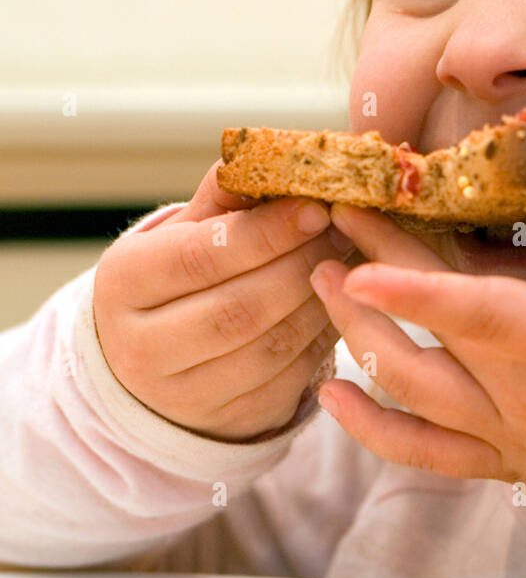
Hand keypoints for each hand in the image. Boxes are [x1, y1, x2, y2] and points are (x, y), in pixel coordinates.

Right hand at [93, 162, 362, 440]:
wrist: (155, 360)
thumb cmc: (182, 275)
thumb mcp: (187, 229)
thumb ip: (230, 194)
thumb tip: (287, 154)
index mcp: (123, 282)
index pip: (202, 256)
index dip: (267, 232)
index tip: (317, 207)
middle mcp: (140, 348)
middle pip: (240, 307)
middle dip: (303, 264)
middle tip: (346, 232)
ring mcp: (182, 396)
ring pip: (272, 347)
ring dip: (323, 301)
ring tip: (350, 263)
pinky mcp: (229, 423)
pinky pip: (291, 378)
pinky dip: (325, 338)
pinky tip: (341, 305)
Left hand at [309, 138, 525, 502]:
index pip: (492, 319)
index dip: (426, 294)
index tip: (368, 265)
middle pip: (433, 336)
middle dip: (374, 270)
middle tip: (332, 212)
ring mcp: (506, 435)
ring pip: (413, 392)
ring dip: (358, 335)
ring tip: (321, 276)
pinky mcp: (501, 463)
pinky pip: (421, 454)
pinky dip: (370, 429)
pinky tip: (329, 393)